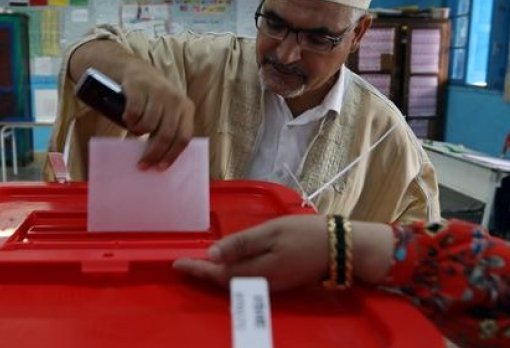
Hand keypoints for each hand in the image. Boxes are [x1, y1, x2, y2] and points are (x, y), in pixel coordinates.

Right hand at [120, 60, 194, 169]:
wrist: (138, 71)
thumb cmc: (155, 100)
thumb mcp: (168, 112)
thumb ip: (169, 130)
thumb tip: (160, 160)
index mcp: (187, 108)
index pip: (183, 137)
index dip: (172, 155)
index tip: (160, 168)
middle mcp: (175, 100)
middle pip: (166, 135)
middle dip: (153, 153)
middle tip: (142, 165)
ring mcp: (158, 93)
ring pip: (148, 125)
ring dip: (139, 132)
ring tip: (135, 130)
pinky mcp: (140, 88)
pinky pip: (134, 113)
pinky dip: (130, 120)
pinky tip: (128, 119)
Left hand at [174, 215, 329, 290]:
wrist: (340, 246)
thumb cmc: (305, 233)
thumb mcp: (270, 232)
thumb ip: (241, 243)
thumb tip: (211, 253)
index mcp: (257, 270)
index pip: (218, 272)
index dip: (196, 268)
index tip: (176, 263)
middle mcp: (261, 283)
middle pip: (224, 280)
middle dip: (202, 273)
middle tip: (183, 264)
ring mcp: (270, 285)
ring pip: (235, 282)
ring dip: (215, 274)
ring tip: (198, 264)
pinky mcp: (278, 281)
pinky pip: (247, 280)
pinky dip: (231, 272)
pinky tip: (226, 264)